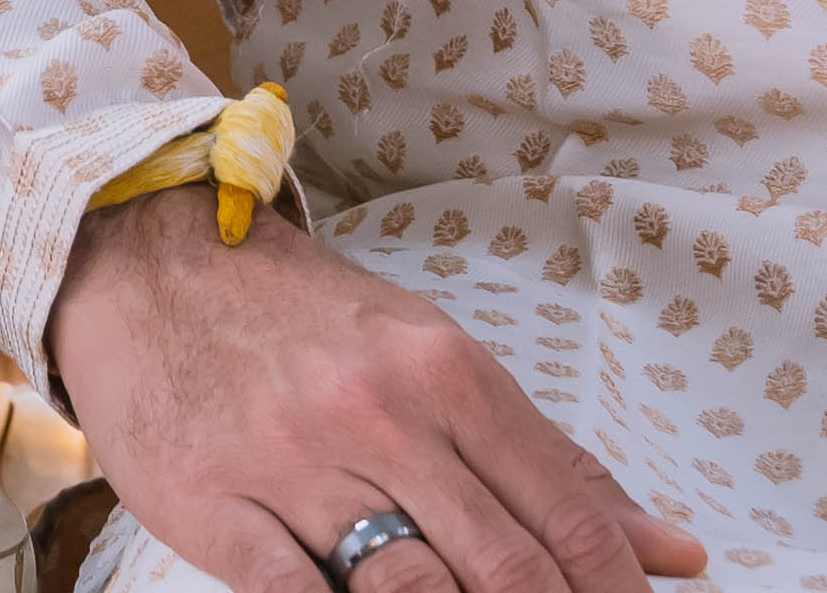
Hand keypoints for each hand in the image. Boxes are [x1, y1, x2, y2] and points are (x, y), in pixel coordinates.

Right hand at [52, 194, 702, 592]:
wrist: (151, 266)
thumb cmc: (306, 326)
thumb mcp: (436, 360)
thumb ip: (550, 462)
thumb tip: (675, 553)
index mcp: (444, 371)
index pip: (563, 511)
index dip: (614, 592)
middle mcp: (376, 411)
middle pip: (501, 563)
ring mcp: (289, 460)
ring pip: (409, 589)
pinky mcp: (210, 502)